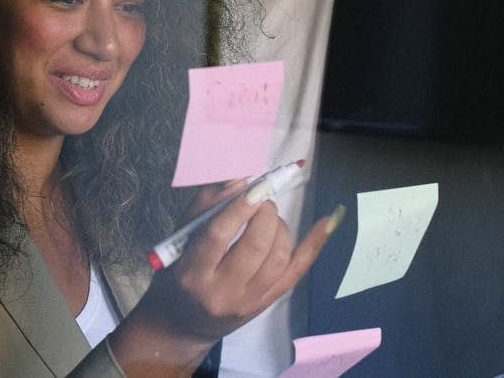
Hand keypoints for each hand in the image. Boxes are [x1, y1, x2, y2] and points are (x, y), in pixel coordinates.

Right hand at [108, 190, 336, 375]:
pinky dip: (313, 244)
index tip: (252, 186)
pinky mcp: (266, 303)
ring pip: (278, 258)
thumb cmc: (177, 275)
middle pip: (254, 247)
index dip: (238, 208)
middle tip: (261, 199)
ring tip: (269, 215)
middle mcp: (222, 292)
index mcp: (192, 274)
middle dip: (264, 214)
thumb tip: (240, 179)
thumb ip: (205, 206)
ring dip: (280, 226)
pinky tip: (326, 222)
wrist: (183, 324)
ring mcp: (248, 301)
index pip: (217, 236)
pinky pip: (296, 271)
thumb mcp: (179, 241)